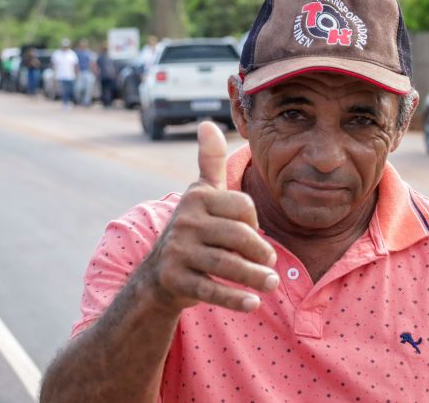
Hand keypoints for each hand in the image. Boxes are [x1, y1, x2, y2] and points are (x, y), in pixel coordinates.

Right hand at [142, 122, 278, 313]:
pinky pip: (211, 289)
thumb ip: (210, 162)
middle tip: (270, 266)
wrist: (158, 275)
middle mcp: (184, 221)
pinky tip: (253, 304)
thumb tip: (207, 123)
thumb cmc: (191, 230)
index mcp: (196, 197)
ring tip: (271, 284)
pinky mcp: (175, 280)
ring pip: (228, 264)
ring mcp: (177, 251)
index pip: (243, 207)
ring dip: (255, 277)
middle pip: (239, 235)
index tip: (253, 235)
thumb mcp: (200, 194)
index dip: (256, 222)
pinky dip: (235, 298)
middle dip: (261, 253)